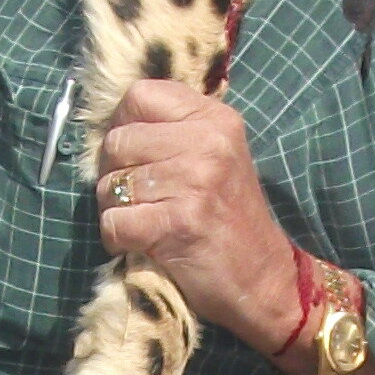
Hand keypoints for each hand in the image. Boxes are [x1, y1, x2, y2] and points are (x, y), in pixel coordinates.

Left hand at [93, 82, 304, 358]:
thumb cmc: (229, 219)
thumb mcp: (215, 156)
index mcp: (215, 118)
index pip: (139, 95)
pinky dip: (118, 240)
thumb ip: (174, 131)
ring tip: (145, 222)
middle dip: (113, 174)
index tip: (134, 153)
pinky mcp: (180, 223)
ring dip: (115, 210)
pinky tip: (142, 244)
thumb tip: (111, 124)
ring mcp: (195, 181)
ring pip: (109, 184)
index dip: (123, 124)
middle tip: (137, 197)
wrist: (265, 279)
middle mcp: (208, 141)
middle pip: (117, 141)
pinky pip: (114, 223)